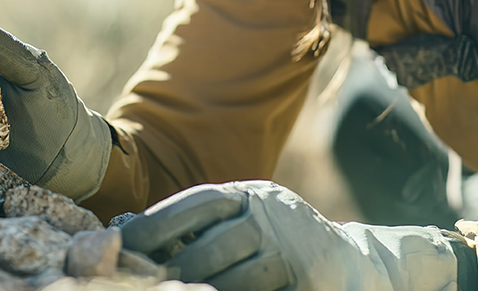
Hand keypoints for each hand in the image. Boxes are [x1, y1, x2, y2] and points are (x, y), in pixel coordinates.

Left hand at [119, 181, 466, 290]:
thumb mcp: (243, 222)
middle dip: (174, 270)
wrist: (353, 263)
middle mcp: (271, 215)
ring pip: (233, 280)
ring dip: (202, 290)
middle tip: (144, 282)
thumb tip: (127, 228)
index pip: (197, 203)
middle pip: (211, 247)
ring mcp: (290, 250)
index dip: (157, 222)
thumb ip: (199, 226)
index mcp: (249, 195)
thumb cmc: (278, 243)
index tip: (124, 241)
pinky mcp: (305, 279)